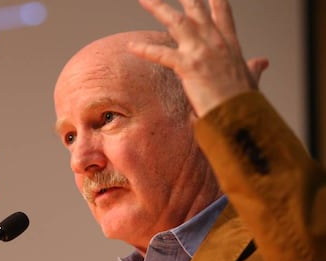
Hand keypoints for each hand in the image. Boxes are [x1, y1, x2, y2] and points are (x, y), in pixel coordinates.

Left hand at [129, 0, 267, 116]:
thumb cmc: (244, 102)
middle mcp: (215, 42)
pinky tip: (130, 46)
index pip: (221, 13)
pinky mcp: (189, 66)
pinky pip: (162, 54)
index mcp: (229, 44)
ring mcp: (201, 52)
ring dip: (158, 8)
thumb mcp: (251, 80)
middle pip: (196, 9)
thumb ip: (254, 68)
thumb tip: (262, 62)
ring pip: (176, 22)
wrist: (239, 116)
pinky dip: (145, 50)